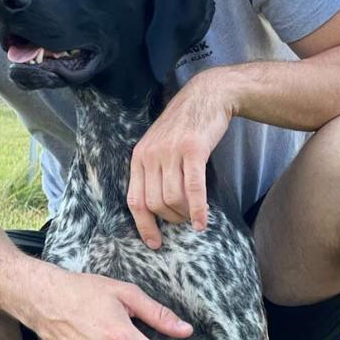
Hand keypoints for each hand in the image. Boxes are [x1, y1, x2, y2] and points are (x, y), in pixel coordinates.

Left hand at [127, 70, 233, 247]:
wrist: (206, 96)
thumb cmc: (185, 126)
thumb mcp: (160, 146)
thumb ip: (155, 170)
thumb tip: (158, 206)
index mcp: (138, 157)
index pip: (134, 200)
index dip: (143, 225)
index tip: (154, 243)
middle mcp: (150, 155)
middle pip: (154, 203)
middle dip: (169, 220)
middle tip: (183, 222)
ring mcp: (170, 152)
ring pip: (172, 198)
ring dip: (184, 215)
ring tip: (193, 217)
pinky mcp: (192, 150)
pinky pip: (192, 189)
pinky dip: (196, 209)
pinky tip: (202, 221)